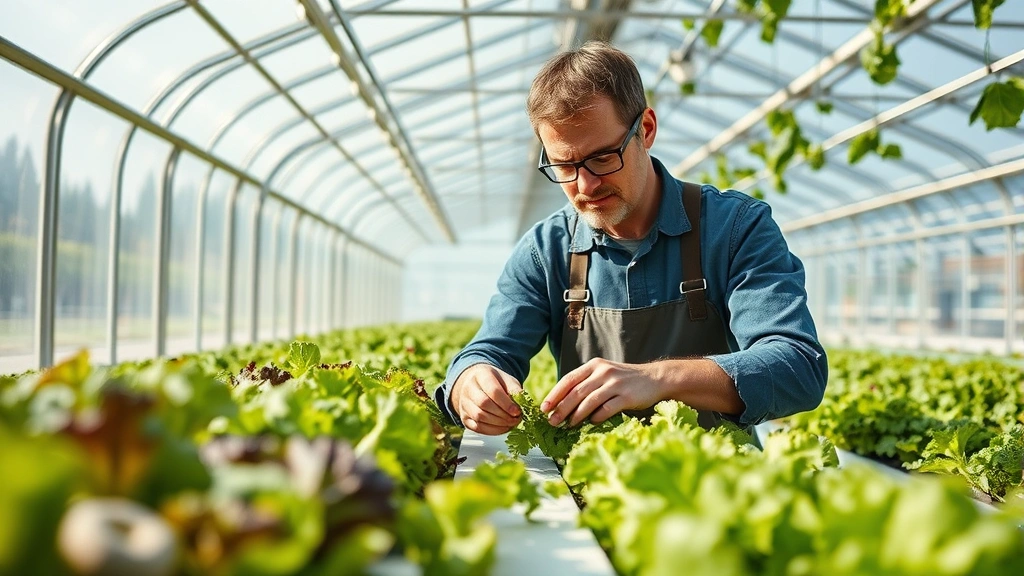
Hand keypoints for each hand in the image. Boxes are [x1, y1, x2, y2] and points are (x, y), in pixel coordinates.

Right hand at [450, 364, 523, 434]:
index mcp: (480, 375)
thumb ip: (515, 389)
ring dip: (498, 424)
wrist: (476, 385)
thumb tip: (522, 403)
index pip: (492, 390)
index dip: (506, 403)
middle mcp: (468, 388)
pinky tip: (503, 428)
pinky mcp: (464, 417)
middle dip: (503, 415)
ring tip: (511, 423)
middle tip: (516, 419)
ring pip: (479, 417)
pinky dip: (492, 431)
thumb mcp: (506, 379)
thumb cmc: (495, 382)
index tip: (517, 411)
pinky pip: (477, 427)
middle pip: (484, 404)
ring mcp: (464, 403)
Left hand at [540, 358, 664, 426]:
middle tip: (551, 421)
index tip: (544, 408)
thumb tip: (562, 403)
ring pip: (589, 401)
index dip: (554, 394)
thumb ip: (587, 384)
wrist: (655, 378)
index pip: (568, 380)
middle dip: (561, 408)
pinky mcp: (627, 396)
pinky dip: (596, 417)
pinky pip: (606, 409)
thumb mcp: (604, 374)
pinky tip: (590, 423)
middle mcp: (603, 372)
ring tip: (567, 425)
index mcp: (594, 365)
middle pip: (576, 392)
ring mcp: (615, 384)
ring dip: (576, 416)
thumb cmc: (624, 380)